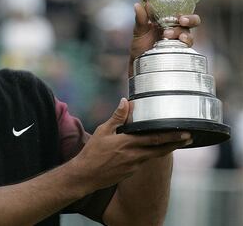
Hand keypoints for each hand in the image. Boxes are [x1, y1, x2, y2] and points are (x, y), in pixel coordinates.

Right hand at [70, 98, 191, 194]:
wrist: (86, 175)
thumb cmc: (93, 152)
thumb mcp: (103, 131)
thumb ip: (117, 117)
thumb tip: (126, 101)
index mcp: (128, 143)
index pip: (155, 138)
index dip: (171, 135)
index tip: (184, 131)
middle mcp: (135, 155)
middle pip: (161, 149)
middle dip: (176, 143)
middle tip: (189, 137)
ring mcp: (134, 166)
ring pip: (153, 155)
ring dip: (165, 148)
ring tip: (175, 142)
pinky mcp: (131, 172)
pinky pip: (144, 161)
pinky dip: (150, 154)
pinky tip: (149, 150)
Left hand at [129, 0, 204, 74]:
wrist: (138, 62)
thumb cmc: (140, 44)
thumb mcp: (138, 30)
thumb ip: (140, 19)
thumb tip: (137, 5)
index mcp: (168, 16)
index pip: (183, 4)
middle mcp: (176, 25)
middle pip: (192, 18)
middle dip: (190, 18)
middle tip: (181, 20)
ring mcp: (179, 37)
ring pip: (189, 31)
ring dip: (182, 31)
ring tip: (168, 34)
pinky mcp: (179, 48)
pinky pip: (187, 43)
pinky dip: (184, 41)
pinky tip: (179, 41)